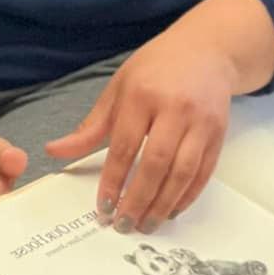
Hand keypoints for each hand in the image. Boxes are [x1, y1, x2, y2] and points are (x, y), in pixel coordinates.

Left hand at [45, 21, 239, 229]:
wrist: (207, 50)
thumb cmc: (156, 69)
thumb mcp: (118, 89)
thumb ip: (90, 126)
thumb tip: (54, 151)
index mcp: (142, 95)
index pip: (124, 147)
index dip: (113, 181)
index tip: (103, 208)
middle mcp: (175, 108)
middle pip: (155, 163)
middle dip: (138, 200)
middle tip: (123, 224)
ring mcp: (201, 122)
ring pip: (182, 172)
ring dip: (163, 204)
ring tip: (147, 224)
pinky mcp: (218, 133)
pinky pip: (204, 172)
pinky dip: (187, 195)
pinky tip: (171, 210)